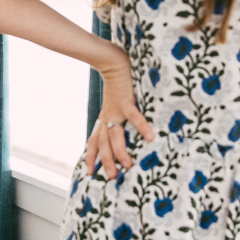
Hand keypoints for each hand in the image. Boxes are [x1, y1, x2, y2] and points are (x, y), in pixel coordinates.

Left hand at [85, 46, 153, 179]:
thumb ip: (116, 115)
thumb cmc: (117, 82)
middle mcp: (107, 116)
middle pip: (104, 143)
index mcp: (104, 117)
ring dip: (120, 151)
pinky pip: (134, 116)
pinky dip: (141, 126)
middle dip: (106, 161)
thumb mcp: (113, 102)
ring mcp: (116, 110)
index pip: (94, 140)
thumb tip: (119, 125)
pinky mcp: (126, 101)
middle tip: (111, 178)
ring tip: (128, 165)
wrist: (113, 61)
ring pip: (115, 135)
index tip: (90, 172)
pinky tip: (149, 137)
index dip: (91, 156)